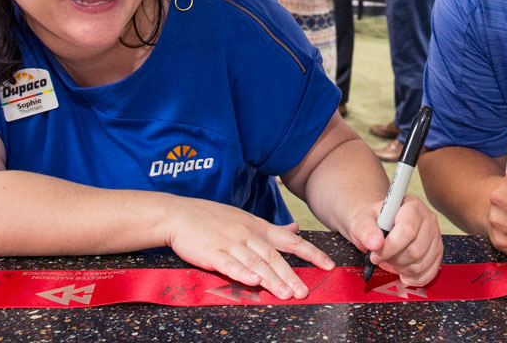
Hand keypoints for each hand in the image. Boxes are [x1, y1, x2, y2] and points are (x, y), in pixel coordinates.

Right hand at [165, 197, 334, 299]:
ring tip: (285, 294)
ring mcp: (230, 243)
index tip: (328, 265)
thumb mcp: (244, 217)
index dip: (311, 253)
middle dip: (291, 275)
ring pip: (256, 262)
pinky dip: (242, 273)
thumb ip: (269, 228)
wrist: (179, 214)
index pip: (289, 241)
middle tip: (304, 291)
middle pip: (274, 256)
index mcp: (257, 227)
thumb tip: (294, 229)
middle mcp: (247, 234)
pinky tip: (253, 282)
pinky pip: (230, 264)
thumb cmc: (211, 218)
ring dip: (272, 279)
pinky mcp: (212, 252)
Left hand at [349, 196, 442, 284]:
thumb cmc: (374, 223)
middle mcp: (428, 219)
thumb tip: (375, 243)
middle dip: (394, 260)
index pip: (407, 231)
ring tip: (392, 261)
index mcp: (412, 206)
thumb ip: (365, 229)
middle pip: (415, 250)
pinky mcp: (438, 252)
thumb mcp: (362, 221)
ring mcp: (435, 236)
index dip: (390, 248)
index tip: (375, 256)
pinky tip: (403, 272)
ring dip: (402, 269)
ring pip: (421, 264)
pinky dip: (413, 278)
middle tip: (382, 257)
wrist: (382, 227)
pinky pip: (430, 272)